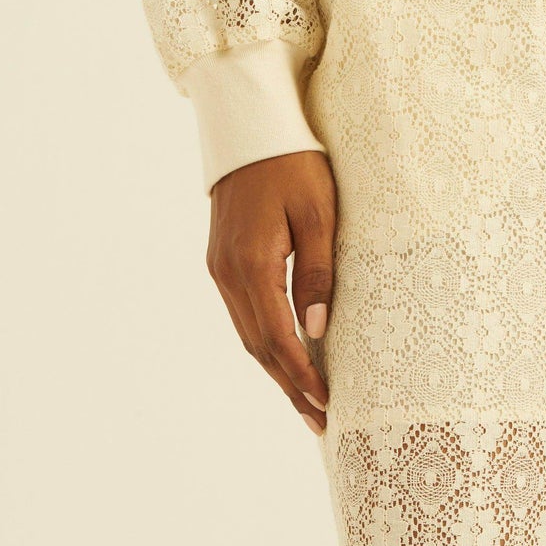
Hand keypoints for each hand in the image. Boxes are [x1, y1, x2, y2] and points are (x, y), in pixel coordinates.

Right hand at [206, 149, 335, 433]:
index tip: (326, 405)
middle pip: (258, 346)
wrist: (251, 126)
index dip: (301, 376)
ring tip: (306, 398)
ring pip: (247, 333)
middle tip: (320, 420)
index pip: (277, 338)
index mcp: (252, 264)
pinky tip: (284, 353)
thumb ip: (316, 272)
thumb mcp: (318, 212)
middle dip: (289, 385)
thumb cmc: (294, 163)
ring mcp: (220, 267)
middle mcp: (228, 274)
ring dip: (276, 367)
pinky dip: (264, 340)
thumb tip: (317, 331)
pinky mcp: (221, 259)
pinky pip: (243, 312)